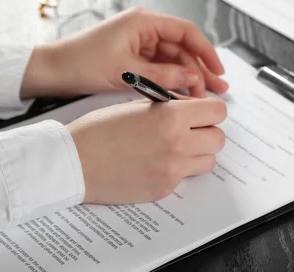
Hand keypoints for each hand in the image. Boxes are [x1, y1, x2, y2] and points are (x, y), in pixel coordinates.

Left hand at [21, 8, 228, 98]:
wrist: (52, 71)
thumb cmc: (81, 63)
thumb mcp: (126, 72)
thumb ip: (164, 75)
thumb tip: (194, 78)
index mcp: (143, 21)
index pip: (186, 32)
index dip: (206, 50)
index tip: (218, 69)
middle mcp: (144, 28)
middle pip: (182, 47)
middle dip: (200, 68)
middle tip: (218, 87)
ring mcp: (139, 42)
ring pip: (174, 59)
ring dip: (189, 76)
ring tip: (204, 95)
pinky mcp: (133, 56)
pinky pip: (160, 67)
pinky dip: (172, 80)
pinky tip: (183, 94)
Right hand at [67, 97, 226, 203]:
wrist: (74, 161)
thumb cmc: (100, 129)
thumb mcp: (139, 104)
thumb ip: (171, 105)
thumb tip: (192, 107)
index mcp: (172, 116)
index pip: (218, 111)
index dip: (210, 110)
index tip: (202, 112)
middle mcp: (178, 143)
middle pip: (218, 138)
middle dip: (206, 132)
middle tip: (190, 130)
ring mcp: (173, 170)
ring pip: (208, 161)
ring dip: (197, 153)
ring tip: (175, 148)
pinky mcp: (164, 189)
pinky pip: (185, 178)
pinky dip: (177, 170)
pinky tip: (155, 163)